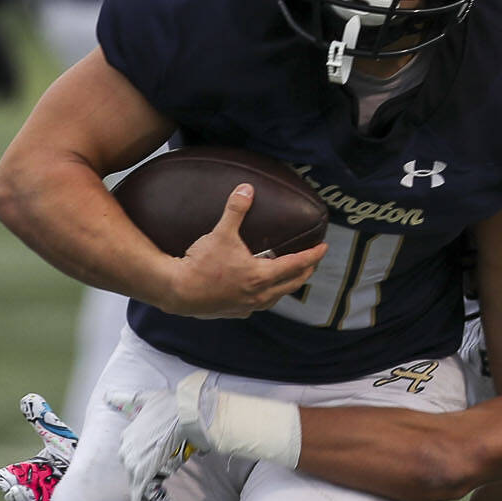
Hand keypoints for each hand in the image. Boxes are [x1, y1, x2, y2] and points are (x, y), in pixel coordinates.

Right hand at [0, 393, 77, 500]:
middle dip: (15, 496)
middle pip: (10, 498)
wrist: (91, 480)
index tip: (13, 478)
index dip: (4, 480)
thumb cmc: (69, 458)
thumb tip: (29, 398)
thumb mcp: (59, 439)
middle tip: (25, 492)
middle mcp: (24, 493)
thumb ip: (44, 420)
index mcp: (22, 474)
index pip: (2, 478)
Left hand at [111, 382, 203, 500]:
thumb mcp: (145, 398)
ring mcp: (134, 464)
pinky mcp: (145, 475)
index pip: (133, 458)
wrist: (185, 413)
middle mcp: (127, 451)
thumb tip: (106, 395)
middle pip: (135, 475)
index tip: (151, 474)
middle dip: (146, 487)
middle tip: (158, 500)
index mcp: (127, 437)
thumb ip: (125, 399)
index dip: (144, 466)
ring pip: (137, 490)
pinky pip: (139, 499)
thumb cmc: (170, 405)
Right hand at [161, 187, 327, 319]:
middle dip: (306, 271)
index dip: (313, 255)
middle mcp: (259, 295)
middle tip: (313, 260)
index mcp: (261, 276)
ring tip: (292, 276)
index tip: (324, 247)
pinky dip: (267, 296)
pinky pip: (259, 304)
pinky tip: (262, 292)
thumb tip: (247, 188)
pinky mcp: (235, 312)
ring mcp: (248, 306)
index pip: (297, 264)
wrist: (178, 291)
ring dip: (288, 285)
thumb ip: (236, 210)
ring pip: (277, 297)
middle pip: (292, 283)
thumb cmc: (201, 263)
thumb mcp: (220, 234)